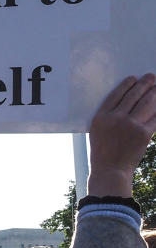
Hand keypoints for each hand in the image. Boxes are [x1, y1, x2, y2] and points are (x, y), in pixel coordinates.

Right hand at [87, 73, 155, 196]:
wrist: (110, 170)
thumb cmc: (103, 152)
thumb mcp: (97, 131)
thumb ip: (109, 117)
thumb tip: (128, 103)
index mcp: (101, 117)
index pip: (116, 94)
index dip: (127, 85)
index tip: (134, 78)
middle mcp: (116, 118)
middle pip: (133, 96)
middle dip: (145, 84)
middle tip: (151, 77)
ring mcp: (131, 125)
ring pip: (147, 103)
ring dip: (154, 93)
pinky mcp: (144, 133)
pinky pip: (155, 117)